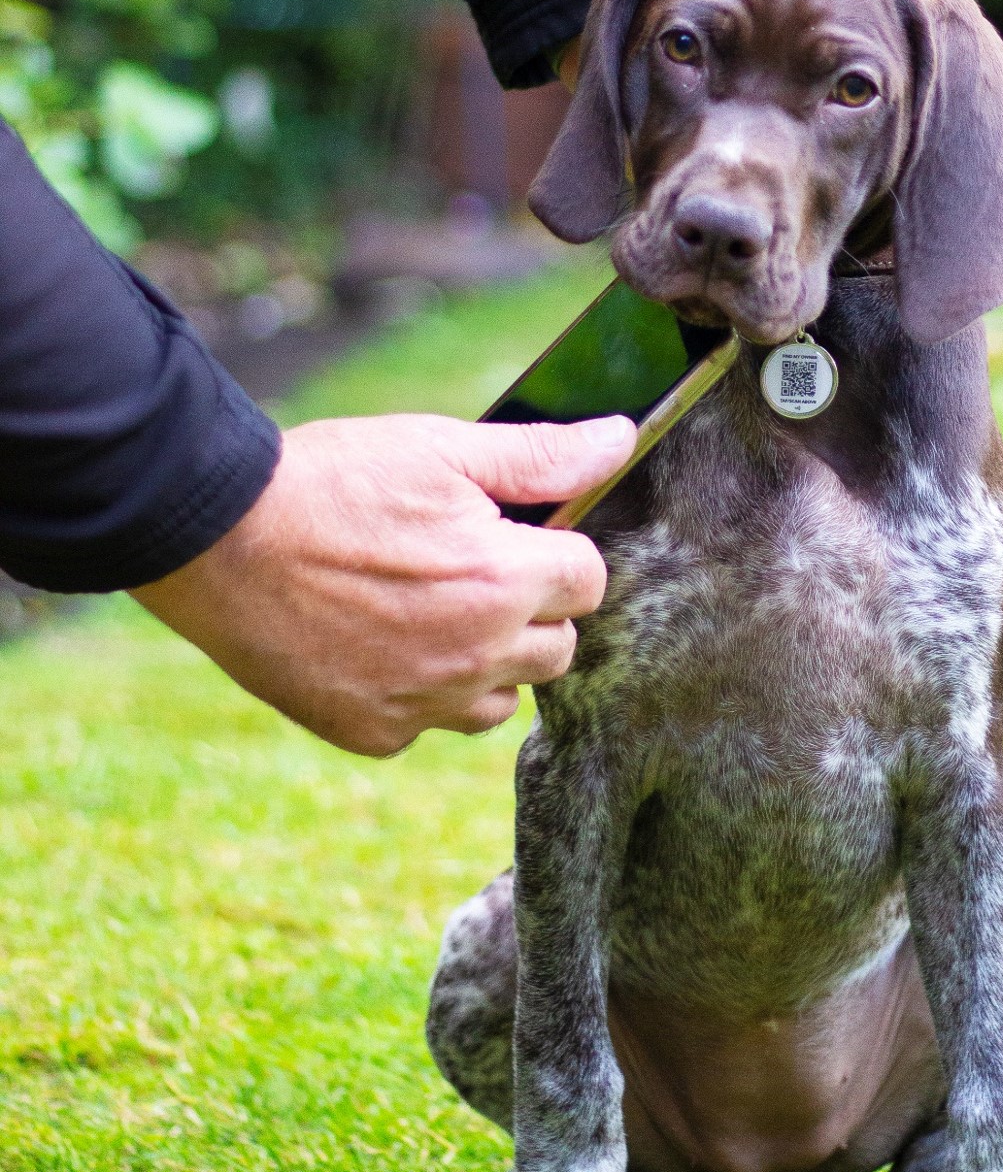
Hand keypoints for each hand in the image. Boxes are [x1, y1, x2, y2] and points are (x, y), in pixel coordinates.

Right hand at [131, 412, 634, 755]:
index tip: (516, 537)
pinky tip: (378, 646)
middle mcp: (478, 656)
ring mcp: (425, 704)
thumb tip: (620, 438)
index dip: (559, 552)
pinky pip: (431, 724)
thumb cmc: (331, 482)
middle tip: (472, 570)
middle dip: (532, 609)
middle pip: (559, 647)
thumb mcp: (441, 448)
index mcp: (504, 582)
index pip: (589, 581)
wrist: (213, 538)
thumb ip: (541, 456)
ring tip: (427, 611)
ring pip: (502, 699)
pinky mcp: (374, 732)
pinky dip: (420, 694)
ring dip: (487, 661)